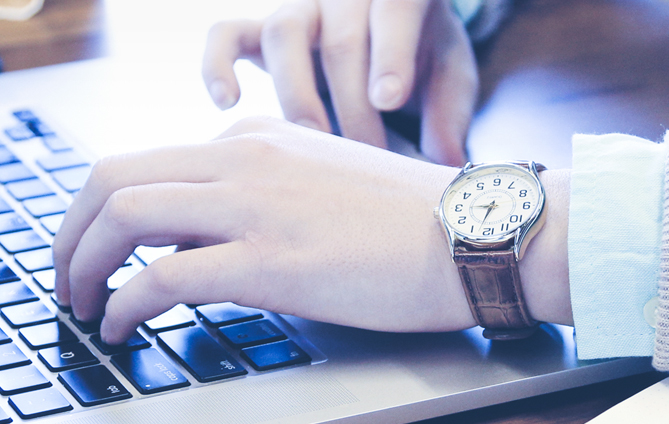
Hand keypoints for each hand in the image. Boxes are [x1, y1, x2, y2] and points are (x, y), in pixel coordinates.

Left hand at [51, 117, 570, 341]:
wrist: (476, 234)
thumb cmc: (414, 223)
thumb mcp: (323, 182)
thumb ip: (263, 195)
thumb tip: (202, 241)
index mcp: (257, 138)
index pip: (149, 162)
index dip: (103, 213)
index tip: (95, 251)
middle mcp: (243, 158)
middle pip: (112, 177)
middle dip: (70, 232)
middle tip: (63, 278)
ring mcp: (253, 206)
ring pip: (123, 215)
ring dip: (81, 265)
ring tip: (79, 305)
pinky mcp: (268, 261)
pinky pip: (161, 276)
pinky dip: (123, 305)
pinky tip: (121, 329)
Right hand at [202, 0, 478, 165]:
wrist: (387, 32)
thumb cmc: (420, 56)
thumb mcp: (448, 75)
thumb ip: (449, 112)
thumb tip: (447, 163)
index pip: (394, 8)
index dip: (391, 53)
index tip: (389, 100)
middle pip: (341, 40)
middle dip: (354, 104)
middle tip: (367, 155)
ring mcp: (299, 10)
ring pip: (283, 34)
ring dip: (298, 94)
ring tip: (313, 144)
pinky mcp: (259, 31)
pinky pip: (226, 35)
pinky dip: (218, 65)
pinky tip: (228, 103)